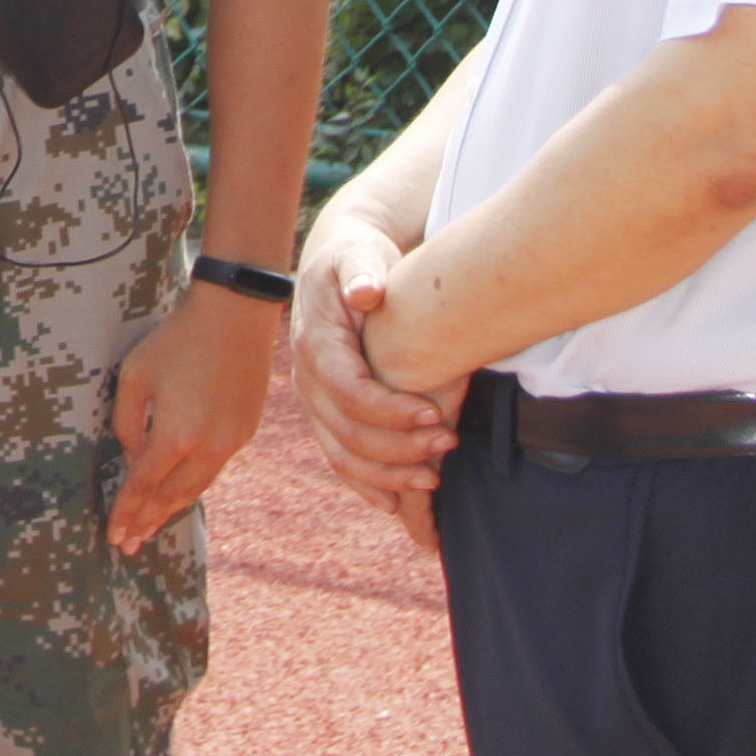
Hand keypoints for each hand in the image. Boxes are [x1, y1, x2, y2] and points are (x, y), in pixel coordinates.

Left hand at [104, 282, 277, 552]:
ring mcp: (231, 443)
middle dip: (147, 523)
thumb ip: (126, 423)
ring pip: (196, 489)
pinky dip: (193, 486)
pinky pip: (213, 470)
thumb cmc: (177, 339)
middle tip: (128, 546)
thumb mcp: (134, 375)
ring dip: (171, 510)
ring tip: (151, 528)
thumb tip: (131, 456)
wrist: (235, 316)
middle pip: (171, 497)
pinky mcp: (245, 432)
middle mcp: (207, 448)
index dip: (125, 513)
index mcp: (176, 436)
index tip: (113, 537)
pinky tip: (180, 492)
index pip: (143, 486)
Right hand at [291, 209, 459, 552]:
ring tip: (433, 478)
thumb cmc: (356, 258)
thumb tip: (366, 292)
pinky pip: (339, 459)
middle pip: (348, 433)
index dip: (391, 411)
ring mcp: (314, 401)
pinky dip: (366, 484)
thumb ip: (362, 272)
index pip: (350, 393)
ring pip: (343, 455)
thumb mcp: (358, 254)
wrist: (336, 264)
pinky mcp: (324, 413)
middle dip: (400, 448)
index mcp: (317, 344)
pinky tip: (396, 501)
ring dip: (388, 475)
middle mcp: (308, 379)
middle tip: (448, 444)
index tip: (436, 413)